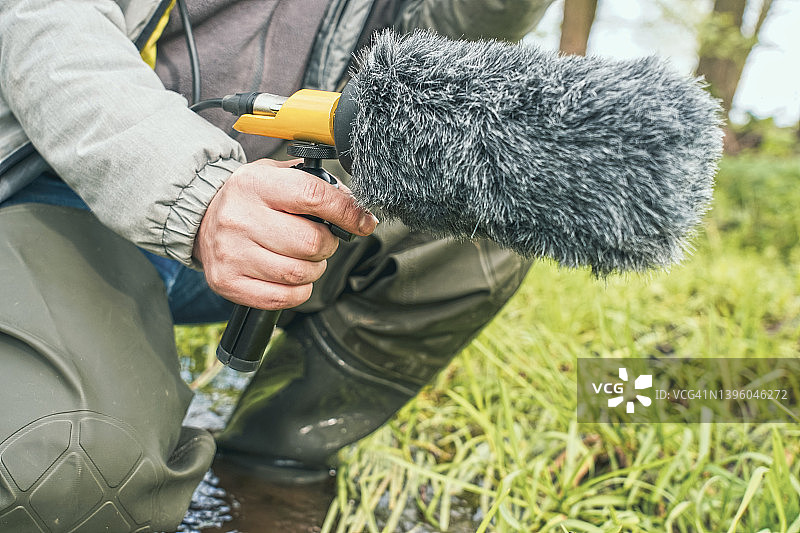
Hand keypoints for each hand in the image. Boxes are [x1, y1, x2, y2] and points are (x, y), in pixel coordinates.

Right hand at [193, 158, 377, 308]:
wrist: (201, 218)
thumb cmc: (250, 198)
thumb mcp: (276, 176)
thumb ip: (316, 185)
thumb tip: (355, 208)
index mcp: (254, 184)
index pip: (312, 196)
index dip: (347, 212)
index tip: (364, 221)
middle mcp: (239, 218)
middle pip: (310, 242)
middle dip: (329, 244)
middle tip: (323, 240)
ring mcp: (232, 253)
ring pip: (299, 273)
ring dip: (315, 269)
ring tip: (306, 258)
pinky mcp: (229, 282)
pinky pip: (283, 297)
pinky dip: (300, 291)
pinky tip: (293, 277)